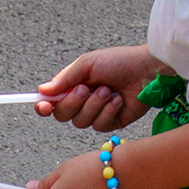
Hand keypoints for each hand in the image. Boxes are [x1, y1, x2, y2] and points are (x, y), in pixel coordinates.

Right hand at [35, 44, 155, 141]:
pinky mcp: (112, 122)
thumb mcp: (88, 64)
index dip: (43, 107)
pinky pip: (100, 126)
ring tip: (108, 90)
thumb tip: (41, 91)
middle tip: (87, 89)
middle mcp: (83, 102)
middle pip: (62, 115)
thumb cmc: (119, 62)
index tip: (44, 106)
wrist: (147, 70)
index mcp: (74, 86)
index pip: (51, 102)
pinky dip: (109, 111)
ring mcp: (97, 113)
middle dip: (73, 103)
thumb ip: (64, 79)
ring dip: (94, 105)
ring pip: (81, 122)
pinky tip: (119, 100)